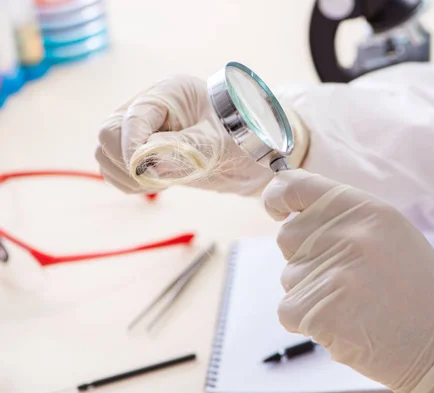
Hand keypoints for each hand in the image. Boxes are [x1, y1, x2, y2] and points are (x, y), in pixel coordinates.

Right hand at [95, 75, 273, 194]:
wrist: (251, 151)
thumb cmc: (242, 137)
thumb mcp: (218, 142)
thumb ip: (184, 149)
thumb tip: (147, 164)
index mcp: (169, 93)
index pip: (133, 117)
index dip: (133, 146)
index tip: (145, 171)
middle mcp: (149, 107)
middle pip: (109, 133)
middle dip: (128, 161)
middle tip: (159, 178)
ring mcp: (141, 129)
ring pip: (106, 153)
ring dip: (127, 174)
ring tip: (164, 181)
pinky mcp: (140, 150)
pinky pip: (114, 169)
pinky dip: (129, 182)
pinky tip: (158, 182)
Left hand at [262, 170, 433, 392]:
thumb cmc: (416, 287)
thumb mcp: (388, 232)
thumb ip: (343, 216)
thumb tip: (291, 211)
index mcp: (365, 208)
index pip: (296, 187)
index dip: (278, 196)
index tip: (275, 205)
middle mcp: (346, 234)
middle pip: (288, 236)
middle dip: (305, 255)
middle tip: (346, 275)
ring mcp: (331, 273)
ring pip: (290, 276)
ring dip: (311, 290)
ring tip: (354, 302)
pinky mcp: (319, 310)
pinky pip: (288, 309)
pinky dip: (308, 319)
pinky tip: (344, 322)